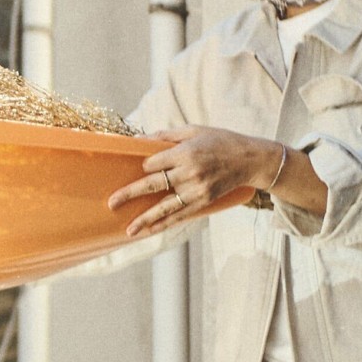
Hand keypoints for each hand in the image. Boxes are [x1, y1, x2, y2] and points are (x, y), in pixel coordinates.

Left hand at [108, 124, 278, 238]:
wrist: (250, 159)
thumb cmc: (220, 140)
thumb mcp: (193, 130)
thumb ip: (164, 135)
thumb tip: (138, 140)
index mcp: (185, 152)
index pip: (153, 163)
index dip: (144, 166)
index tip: (142, 167)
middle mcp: (189, 173)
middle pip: (153, 185)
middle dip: (130, 194)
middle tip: (111, 203)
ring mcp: (197, 190)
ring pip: (165, 207)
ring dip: (145, 219)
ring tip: (128, 230)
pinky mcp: (204, 201)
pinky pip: (180, 215)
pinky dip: (165, 224)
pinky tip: (150, 231)